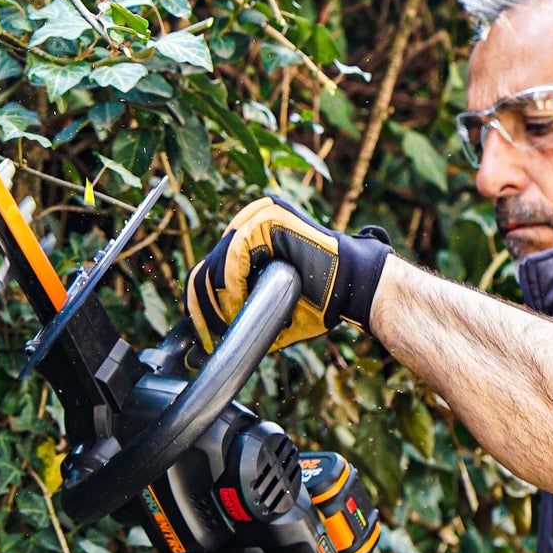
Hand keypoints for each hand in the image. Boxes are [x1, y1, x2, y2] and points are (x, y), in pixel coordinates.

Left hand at [184, 196, 390, 352]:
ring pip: (216, 263)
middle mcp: (249, 222)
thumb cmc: (320, 299)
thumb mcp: (274, 304)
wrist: (353, 286)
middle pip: (207, 266)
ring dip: (217, 299)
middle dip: (203, 305)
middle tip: (212, 334)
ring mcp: (257, 216)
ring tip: (230, 322)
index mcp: (249, 239)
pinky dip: (230, 283)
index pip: (209, 268)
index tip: (203, 332)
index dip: (199, 301)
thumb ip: (248, 311)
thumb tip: (218, 336)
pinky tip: (237, 303)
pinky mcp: (266, 218)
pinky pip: (233, 255)